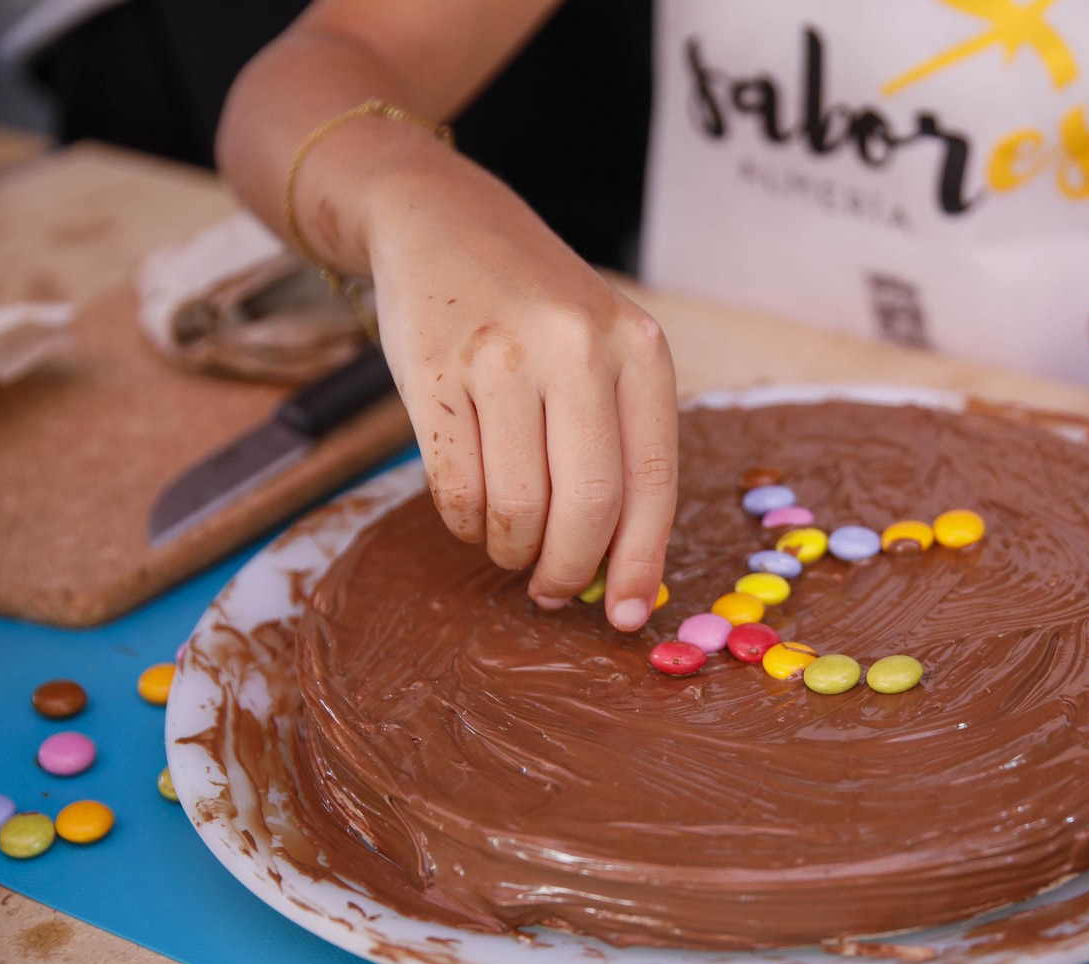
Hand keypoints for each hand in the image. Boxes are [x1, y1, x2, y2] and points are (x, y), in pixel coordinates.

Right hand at [364, 152, 677, 629]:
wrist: (442, 222)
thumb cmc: (536, 310)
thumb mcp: (602, 352)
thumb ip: (619, 444)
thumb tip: (621, 571)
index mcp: (639, 348)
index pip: (653, 483)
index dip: (642, 562)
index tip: (629, 616)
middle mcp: (577, 348)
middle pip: (588, 506)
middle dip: (571, 569)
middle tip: (555, 590)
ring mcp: (502, 358)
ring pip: (517, 507)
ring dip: (514, 550)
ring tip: (513, 545)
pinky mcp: (435, 373)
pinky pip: (454, 490)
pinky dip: (466, 525)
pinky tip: (474, 516)